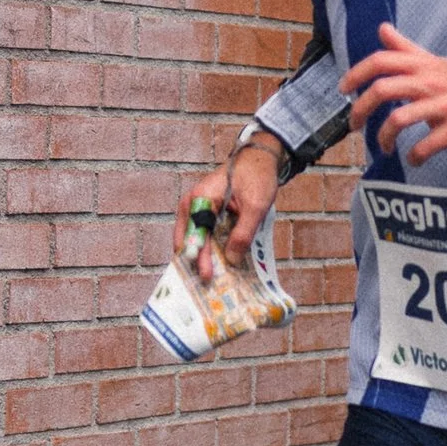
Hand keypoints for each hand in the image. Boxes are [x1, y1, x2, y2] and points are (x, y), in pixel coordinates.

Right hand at [173, 139, 280, 280]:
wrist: (258, 159)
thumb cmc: (256, 177)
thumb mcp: (256, 207)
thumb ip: (242, 233)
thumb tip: (231, 260)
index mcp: (201, 200)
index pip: (197, 235)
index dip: (200, 258)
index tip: (206, 277)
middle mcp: (192, 204)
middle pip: (188, 240)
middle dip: (194, 262)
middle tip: (202, 285)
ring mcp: (195, 208)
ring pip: (192, 239)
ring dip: (200, 257)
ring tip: (208, 279)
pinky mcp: (204, 213)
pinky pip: (201, 234)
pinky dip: (206, 248)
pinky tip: (217, 263)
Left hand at [341, 24, 446, 166]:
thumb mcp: (437, 65)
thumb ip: (407, 50)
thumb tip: (382, 29)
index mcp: (426, 65)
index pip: (382, 60)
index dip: (357, 73)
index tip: (344, 90)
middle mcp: (434, 81)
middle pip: (383, 89)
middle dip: (361, 109)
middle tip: (354, 125)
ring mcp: (446, 105)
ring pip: (399, 119)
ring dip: (383, 137)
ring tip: (383, 148)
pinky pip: (425, 145)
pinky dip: (414, 156)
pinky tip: (414, 159)